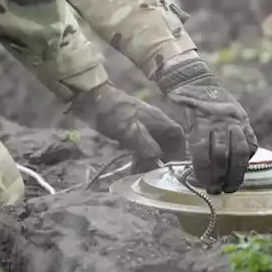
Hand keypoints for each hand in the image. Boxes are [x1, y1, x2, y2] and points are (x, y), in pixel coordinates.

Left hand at [66, 82, 186, 162]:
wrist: (93, 98)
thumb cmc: (113, 114)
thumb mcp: (130, 132)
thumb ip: (146, 146)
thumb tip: (157, 158)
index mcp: (158, 120)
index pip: (178, 135)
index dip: (178, 151)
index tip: (170, 165)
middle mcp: (154, 121)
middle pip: (166, 141)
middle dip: (162, 158)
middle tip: (152, 174)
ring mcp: (142, 122)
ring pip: (153, 143)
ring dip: (149, 157)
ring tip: (141, 171)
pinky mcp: (130, 126)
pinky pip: (141, 142)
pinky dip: (139, 153)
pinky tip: (131, 163)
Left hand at [154, 58, 257, 193]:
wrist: (198, 80)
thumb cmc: (184, 104)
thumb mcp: (179, 124)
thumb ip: (188, 139)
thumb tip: (187, 164)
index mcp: (200, 123)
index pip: (203, 154)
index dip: (205, 172)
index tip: (206, 185)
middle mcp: (219, 122)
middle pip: (222, 155)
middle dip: (221, 176)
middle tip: (219, 190)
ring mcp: (234, 120)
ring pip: (239, 151)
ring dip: (237, 172)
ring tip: (232, 185)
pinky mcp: (244, 119)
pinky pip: (250, 142)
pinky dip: (248, 157)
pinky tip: (242, 168)